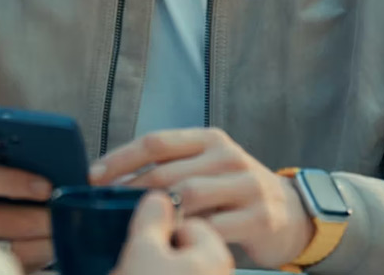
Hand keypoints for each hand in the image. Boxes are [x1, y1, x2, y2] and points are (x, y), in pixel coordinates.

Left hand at [91, 128, 313, 267]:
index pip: (156, 143)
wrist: (290, 214)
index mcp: (210, 139)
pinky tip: (172, 244)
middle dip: (130, 194)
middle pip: (168, 173)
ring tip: (135, 228)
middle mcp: (228, 157)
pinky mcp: (259, 218)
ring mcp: (246, 186)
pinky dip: (187, 237)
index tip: (92, 177)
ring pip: (189, 197)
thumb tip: (112, 182)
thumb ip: (170, 169)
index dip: (120, 159)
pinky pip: (213, 229)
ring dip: (157, 215)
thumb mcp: (207, 168)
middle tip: (104, 211)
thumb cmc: (234, 192)